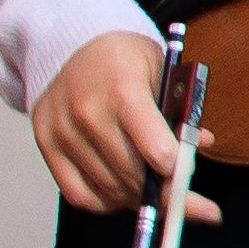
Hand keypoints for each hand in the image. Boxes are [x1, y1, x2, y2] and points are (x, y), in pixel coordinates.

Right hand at [29, 31, 213, 222]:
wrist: (74, 45)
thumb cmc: (126, 61)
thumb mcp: (163, 72)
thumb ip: (182, 110)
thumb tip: (203, 143)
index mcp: (124, 90)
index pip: (155, 148)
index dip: (175, 170)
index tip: (185, 175)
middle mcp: (88, 112)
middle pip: (132, 174)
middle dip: (162, 192)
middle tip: (184, 200)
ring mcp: (62, 130)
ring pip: (108, 187)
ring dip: (137, 198)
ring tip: (155, 195)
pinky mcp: (45, 144)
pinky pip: (77, 193)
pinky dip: (105, 202)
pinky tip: (123, 194)